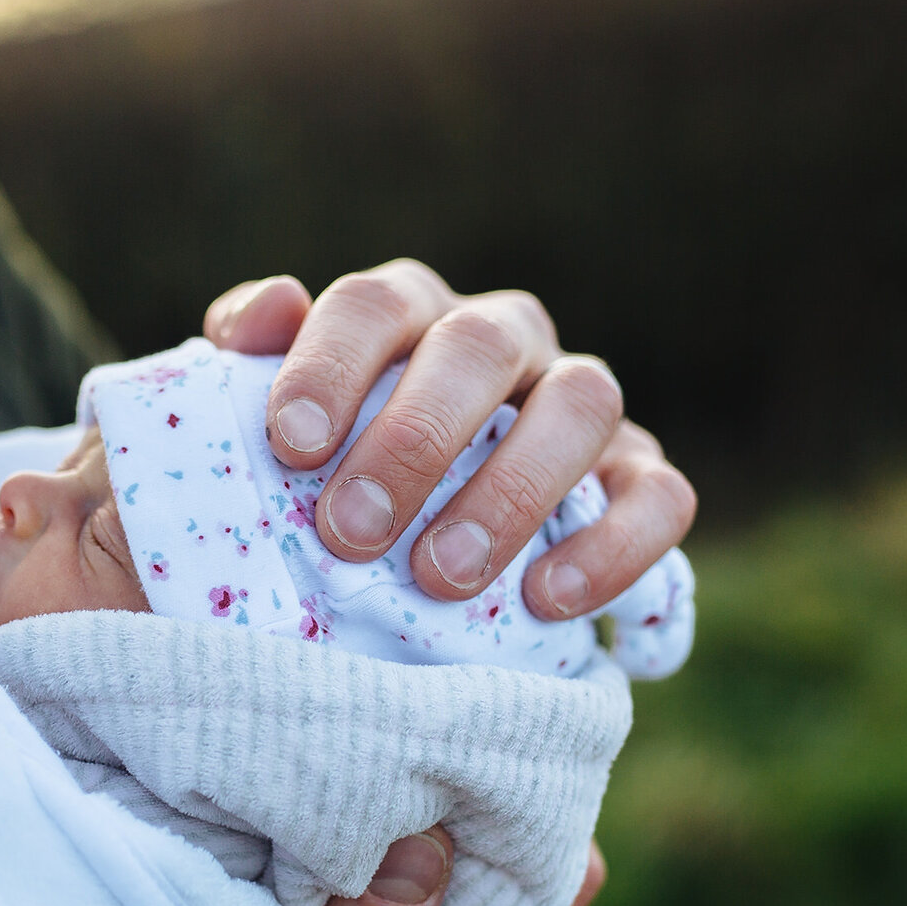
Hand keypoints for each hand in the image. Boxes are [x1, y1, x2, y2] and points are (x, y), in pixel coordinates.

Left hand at [205, 262, 696, 619]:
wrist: (406, 565)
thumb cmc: (325, 489)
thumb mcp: (267, 434)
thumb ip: (245, 363)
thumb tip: (261, 314)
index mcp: (411, 318)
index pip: (378, 304)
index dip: (332, 364)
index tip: (289, 447)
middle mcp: (503, 342)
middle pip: (479, 345)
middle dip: (414, 438)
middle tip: (350, 531)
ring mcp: (578, 407)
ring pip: (582, 402)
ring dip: (512, 488)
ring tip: (441, 578)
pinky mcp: (639, 479)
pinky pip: (660, 493)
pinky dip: (613, 545)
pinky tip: (546, 601)